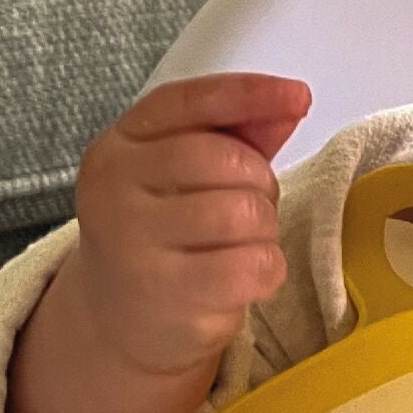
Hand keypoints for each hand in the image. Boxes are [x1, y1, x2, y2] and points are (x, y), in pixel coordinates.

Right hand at [71, 72, 311, 376]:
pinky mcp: (166, 293)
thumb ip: (237, 133)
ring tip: (237, 245)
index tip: (298, 95)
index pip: (190, 102)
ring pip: (246, 213)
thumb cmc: (165, 233)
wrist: (117, 318)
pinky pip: (254, 264)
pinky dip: (266, 270)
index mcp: (118, 146)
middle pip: (229, 160)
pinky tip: (240, 279)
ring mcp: (133, 243)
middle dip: (260, 183)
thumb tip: (291, 101)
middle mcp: (113, 189)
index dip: (250, 94)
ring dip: (263, 230)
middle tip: (246, 210)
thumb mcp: (187, 174)